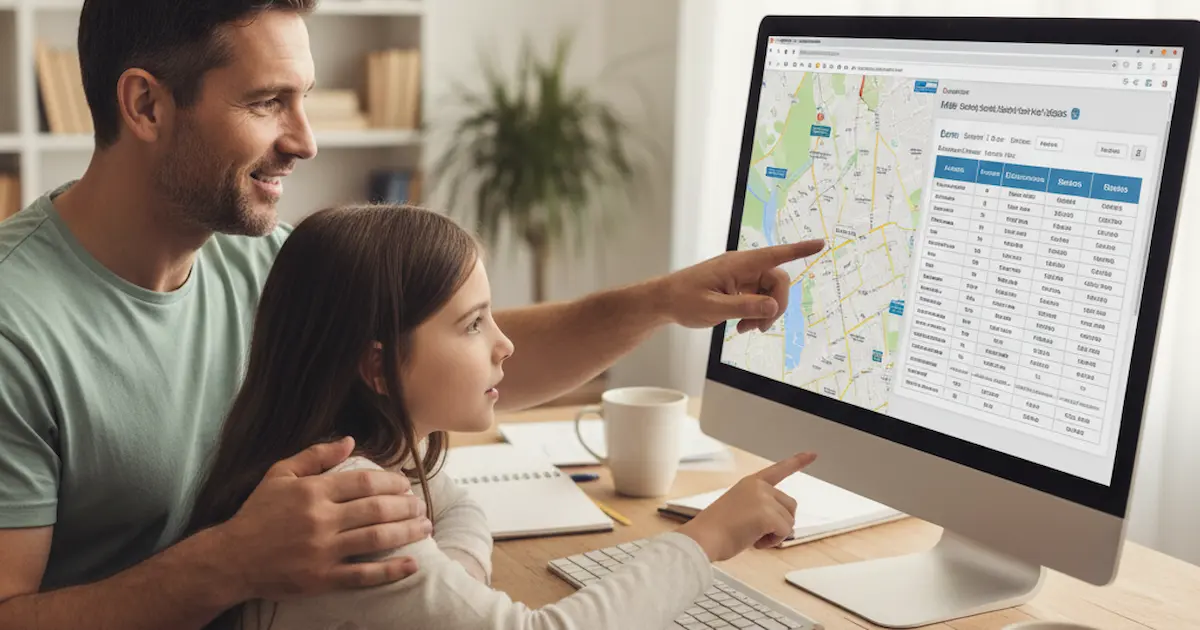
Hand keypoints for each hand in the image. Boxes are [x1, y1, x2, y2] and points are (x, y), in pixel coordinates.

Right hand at [213, 437, 431, 599]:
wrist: (230, 559)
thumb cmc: (257, 514)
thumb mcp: (279, 475)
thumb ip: (315, 455)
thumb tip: (350, 440)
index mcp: (313, 492)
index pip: (364, 482)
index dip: (392, 482)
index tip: (406, 484)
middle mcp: (320, 520)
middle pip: (376, 509)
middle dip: (406, 506)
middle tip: (422, 504)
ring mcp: (322, 551)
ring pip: (375, 539)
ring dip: (406, 532)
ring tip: (425, 526)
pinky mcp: (322, 579)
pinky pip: (363, 575)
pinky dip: (391, 570)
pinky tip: (413, 564)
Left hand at [655, 240, 825, 333]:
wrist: (663, 302)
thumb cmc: (683, 301)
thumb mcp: (713, 308)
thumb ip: (745, 307)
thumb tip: (774, 307)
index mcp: (738, 264)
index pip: (775, 254)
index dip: (799, 250)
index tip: (821, 244)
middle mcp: (743, 267)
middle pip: (777, 281)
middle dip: (775, 306)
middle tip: (760, 328)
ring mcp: (741, 278)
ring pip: (769, 294)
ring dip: (764, 314)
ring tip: (746, 330)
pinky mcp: (738, 288)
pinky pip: (758, 300)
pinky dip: (755, 314)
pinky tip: (741, 327)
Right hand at [677, 452, 816, 561]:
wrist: (703, 538)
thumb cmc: (716, 530)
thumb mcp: (739, 510)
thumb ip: (760, 508)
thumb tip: (783, 525)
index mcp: (750, 483)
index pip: (778, 469)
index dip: (798, 461)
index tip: (813, 454)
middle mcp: (759, 487)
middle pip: (790, 506)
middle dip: (780, 522)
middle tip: (757, 532)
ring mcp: (763, 499)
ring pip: (789, 521)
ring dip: (775, 534)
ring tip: (752, 536)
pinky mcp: (767, 514)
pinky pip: (785, 532)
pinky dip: (773, 542)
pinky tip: (755, 542)